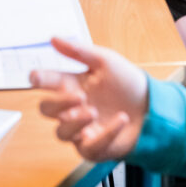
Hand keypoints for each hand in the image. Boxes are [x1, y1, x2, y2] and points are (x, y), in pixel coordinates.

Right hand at [31, 38, 147, 162]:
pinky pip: (89, 147)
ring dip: (76, 122)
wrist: (150, 106)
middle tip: (79, 96)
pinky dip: (105, 134)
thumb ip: (78, 51)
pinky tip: (120, 120)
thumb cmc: (126, 82)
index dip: (40, 79)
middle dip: (58, 104)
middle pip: (48, 110)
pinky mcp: (93, 147)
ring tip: (94, 112)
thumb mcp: (105, 61)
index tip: (35, 76)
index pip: (49, 82)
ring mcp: (81, 129)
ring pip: (62, 132)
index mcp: (73, 84)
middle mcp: (73, 108)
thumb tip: (53, 39)